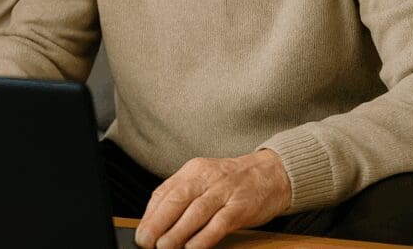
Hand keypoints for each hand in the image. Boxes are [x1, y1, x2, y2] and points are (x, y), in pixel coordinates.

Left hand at [135, 149, 291, 248]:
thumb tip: (156, 222)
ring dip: (177, 231)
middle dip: (158, 223)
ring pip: (196, 211)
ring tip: (163, 247)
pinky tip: (193, 248)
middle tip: (146, 241)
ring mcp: (225, 191)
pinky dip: (205, 236)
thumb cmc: (233, 182)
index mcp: (193, 171)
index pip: (165, 191)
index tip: (141, 232)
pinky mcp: (241, 206)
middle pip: (177, 199)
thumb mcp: (204, 180)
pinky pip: (220, 222)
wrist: (272, 173)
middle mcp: (207, 178)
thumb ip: (183, 196)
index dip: (150, 214)